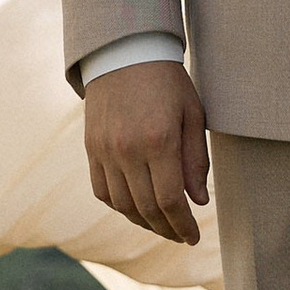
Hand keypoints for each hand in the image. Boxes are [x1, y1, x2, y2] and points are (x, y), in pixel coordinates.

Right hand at [84, 58, 209, 245]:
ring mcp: (105, 151)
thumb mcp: (192, 114)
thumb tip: (198, 201)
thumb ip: (196, 160)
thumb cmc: (167, 81)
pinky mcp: (91, 148)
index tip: (194, 236)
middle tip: (182, 236)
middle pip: (146, 208)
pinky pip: (102, 190)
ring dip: (143, 222)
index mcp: (158, 140)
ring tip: (162, 225)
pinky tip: (136, 208)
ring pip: (122, 205)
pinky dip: (119, 206)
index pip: (170, 200)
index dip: (183, 225)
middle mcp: (127, 150)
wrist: (124, 53)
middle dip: (166, 228)